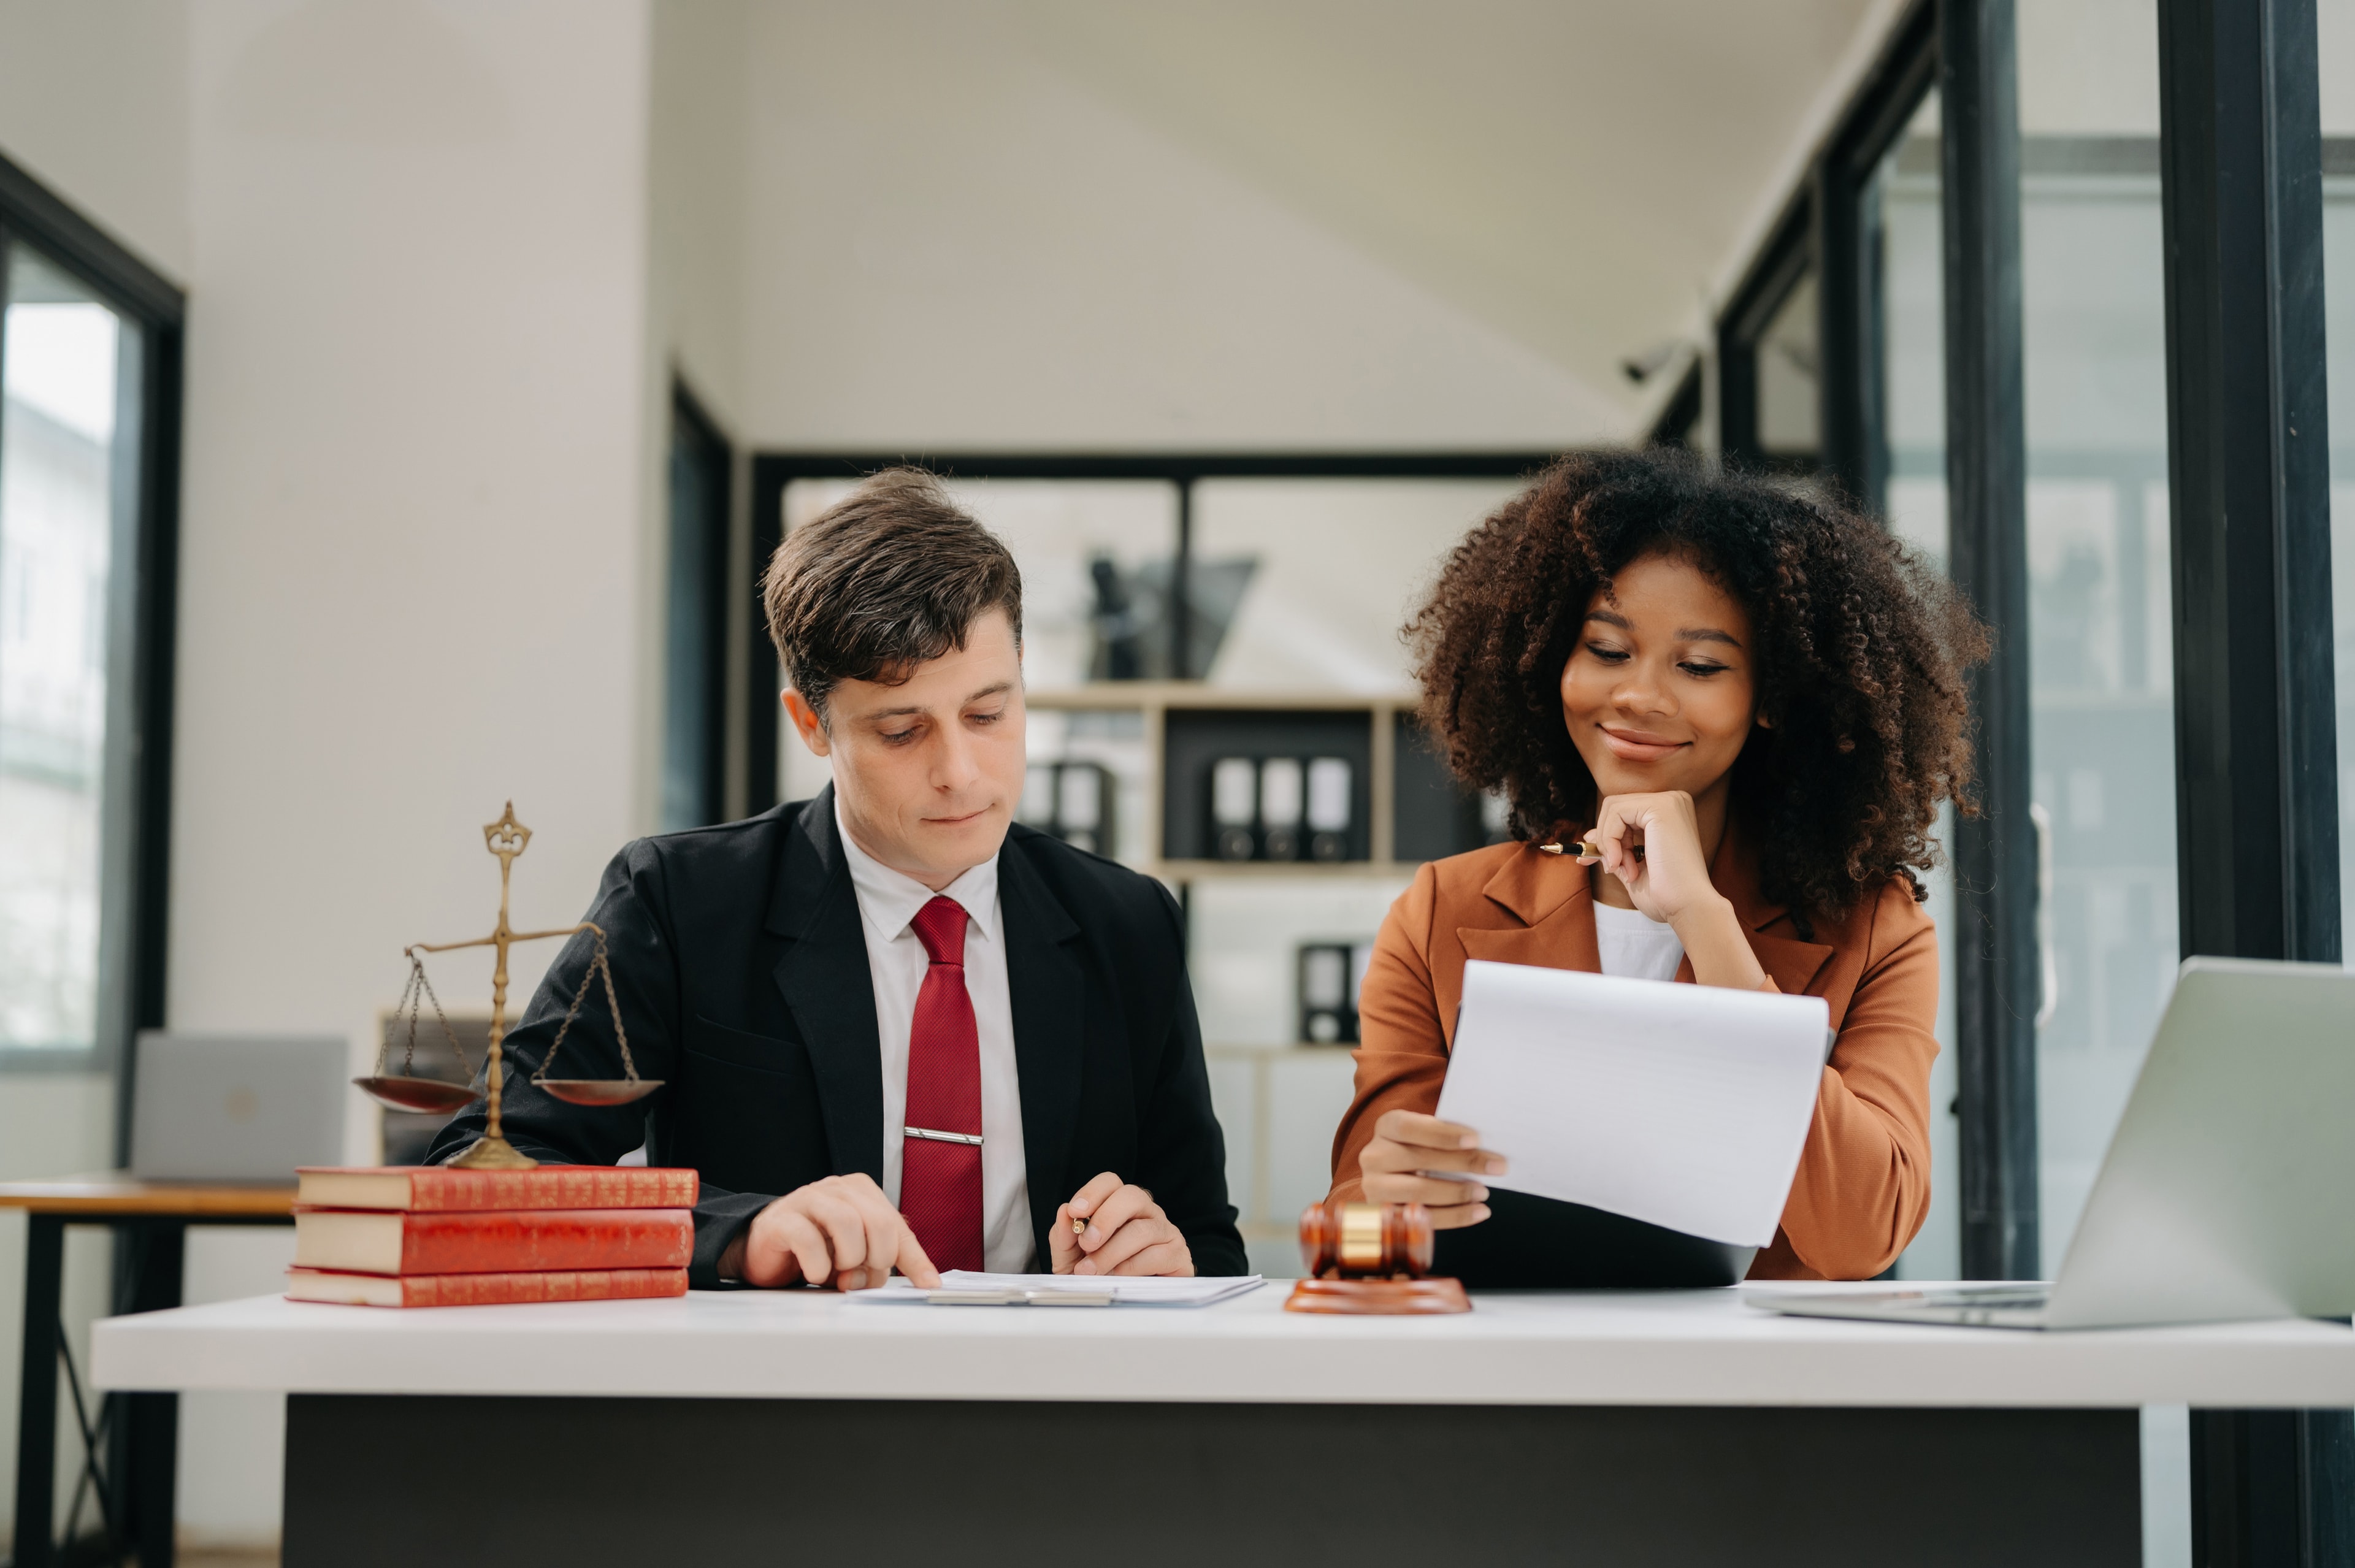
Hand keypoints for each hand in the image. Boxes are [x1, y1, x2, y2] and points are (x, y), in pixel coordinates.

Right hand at [727, 1174, 940, 1290]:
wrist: (766, 1249)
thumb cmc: (816, 1249)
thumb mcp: (857, 1256)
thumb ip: (880, 1264)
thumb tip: (911, 1282)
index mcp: (862, 1192)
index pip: (898, 1226)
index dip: (914, 1260)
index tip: (929, 1285)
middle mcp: (838, 1189)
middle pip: (879, 1223)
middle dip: (876, 1261)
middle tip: (859, 1278)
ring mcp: (809, 1199)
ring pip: (847, 1224)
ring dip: (847, 1260)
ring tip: (836, 1274)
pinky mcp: (783, 1218)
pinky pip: (808, 1239)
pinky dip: (817, 1265)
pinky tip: (815, 1273)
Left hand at [1050, 1172, 1192, 1276]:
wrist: (1121, 1308)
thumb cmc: (1098, 1275)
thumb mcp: (1071, 1259)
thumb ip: (1064, 1236)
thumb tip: (1064, 1212)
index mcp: (1119, 1205)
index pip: (1110, 1182)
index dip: (1092, 1193)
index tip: (1075, 1211)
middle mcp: (1145, 1212)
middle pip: (1132, 1196)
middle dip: (1105, 1219)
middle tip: (1086, 1243)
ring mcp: (1164, 1231)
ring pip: (1142, 1230)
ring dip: (1112, 1252)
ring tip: (1091, 1271)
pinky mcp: (1178, 1254)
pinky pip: (1157, 1254)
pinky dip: (1132, 1268)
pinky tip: (1117, 1277)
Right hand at [1357, 1109, 1500, 1229]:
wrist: (1391, 1177)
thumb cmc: (1419, 1149)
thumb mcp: (1425, 1134)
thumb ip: (1445, 1135)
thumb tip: (1485, 1145)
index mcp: (1386, 1126)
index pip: (1409, 1127)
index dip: (1441, 1134)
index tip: (1475, 1139)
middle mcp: (1374, 1156)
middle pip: (1418, 1160)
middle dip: (1463, 1163)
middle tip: (1496, 1167)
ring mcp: (1374, 1187)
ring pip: (1418, 1192)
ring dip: (1457, 1193)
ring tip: (1483, 1193)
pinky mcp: (1385, 1215)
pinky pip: (1422, 1218)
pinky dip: (1454, 1217)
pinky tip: (1477, 1212)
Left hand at [1582, 790, 1723, 926]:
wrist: (1687, 907)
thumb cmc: (1665, 895)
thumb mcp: (1632, 866)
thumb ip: (1614, 848)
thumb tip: (1589, 836)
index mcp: (1670, 814)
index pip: (1623, 813)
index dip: (1604, 835)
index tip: (1591, 859)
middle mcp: (1673, 802)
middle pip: (1616, 807)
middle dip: (1604, 840)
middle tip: (1611, 867)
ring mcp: (1669, 802)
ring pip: (1613, 808)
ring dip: (1609, 843)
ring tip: (1624, 869)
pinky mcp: (1661, 808)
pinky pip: (1616, 812)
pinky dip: (1610, 839)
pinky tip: (1622, 862)